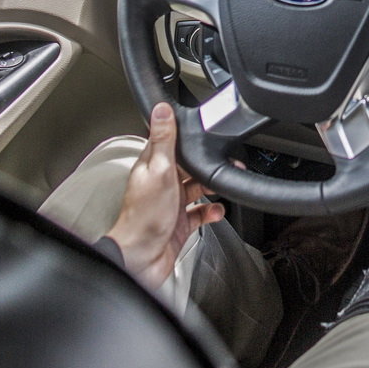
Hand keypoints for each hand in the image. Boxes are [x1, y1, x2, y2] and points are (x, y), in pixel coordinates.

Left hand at [102, 102, 224, 287]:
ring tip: (223, 186)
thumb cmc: (144, 218)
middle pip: (189, 166)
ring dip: (212, 187)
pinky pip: (201, 212)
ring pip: (197, 188)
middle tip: (225, 163)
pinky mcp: (180, 222)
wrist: (142, 258)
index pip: (170, 143)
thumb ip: (163, 140)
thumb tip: (161, 109)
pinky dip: (211, 211)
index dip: (188, 137)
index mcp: (152, 166)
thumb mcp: (158, 171)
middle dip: (207, 165)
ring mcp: (172, 204)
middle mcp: (162, 183)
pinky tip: (216, 211)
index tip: (206, 133)